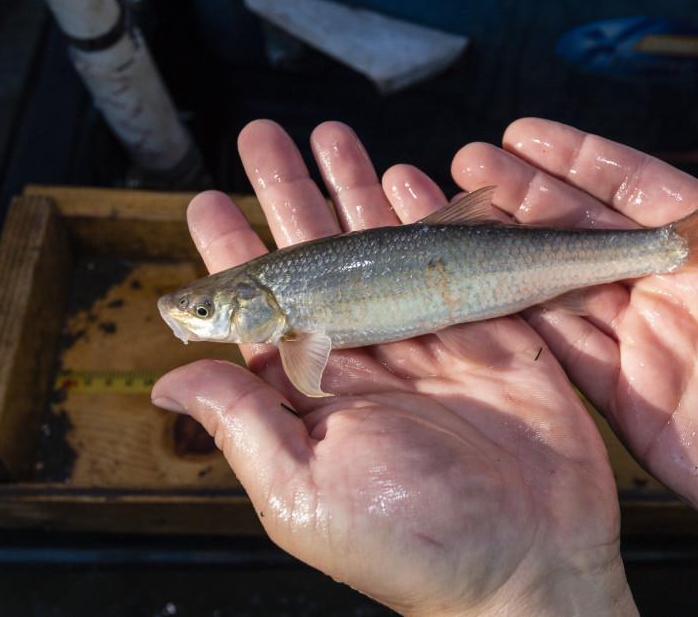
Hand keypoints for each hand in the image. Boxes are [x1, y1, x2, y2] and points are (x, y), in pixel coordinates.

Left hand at [152, 121, 636, 614]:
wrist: (531, 564)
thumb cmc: (414, 542)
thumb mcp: (305, 491)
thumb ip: (241, 421)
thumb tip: (166, 374)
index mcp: (316, 395)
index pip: (263, 309)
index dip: (233, 253)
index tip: (205, 200)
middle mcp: (367, 360)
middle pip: (320, 258)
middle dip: (291, 194)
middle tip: (266, 136)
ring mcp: (431, 344)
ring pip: (384, 248)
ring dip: (358, 189)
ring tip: (333, 135)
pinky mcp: (493, 337)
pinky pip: (459, 261)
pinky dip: (436, 215)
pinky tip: (411, 177)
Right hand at [452, 96, 697, 605]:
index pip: (638, 189)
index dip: (581, 159)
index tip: (524, 133)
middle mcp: (673, 288)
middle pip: (583, 230)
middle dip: (526, 196)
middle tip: (468, 166)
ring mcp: (647, 345)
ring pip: (561, 287)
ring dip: (511, 254)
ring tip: (456, 222)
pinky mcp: (628, 400)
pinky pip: (564, 354)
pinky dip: (521, 326)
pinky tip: (480, 299)